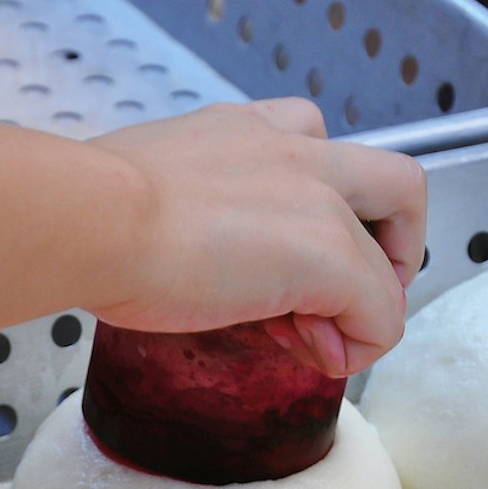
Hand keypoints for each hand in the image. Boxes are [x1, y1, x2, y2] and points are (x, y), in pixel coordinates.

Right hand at [90, 97, 424, 376]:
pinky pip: (383, 308)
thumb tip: (144, 255)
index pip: (309, 147)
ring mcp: (317, 194)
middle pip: (391, 177)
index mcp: (238, 130)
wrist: (86, 221)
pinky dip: (362, 343)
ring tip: (322, 336)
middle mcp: (290, 147)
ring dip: (376, 291)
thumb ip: (162, 211)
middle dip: (388, 240)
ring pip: (403, 227)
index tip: (268, 263)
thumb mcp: (130, 194)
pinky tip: (314, 357)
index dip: (311, 210)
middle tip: (345, 293)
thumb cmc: (84, 213)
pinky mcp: (328, 253)